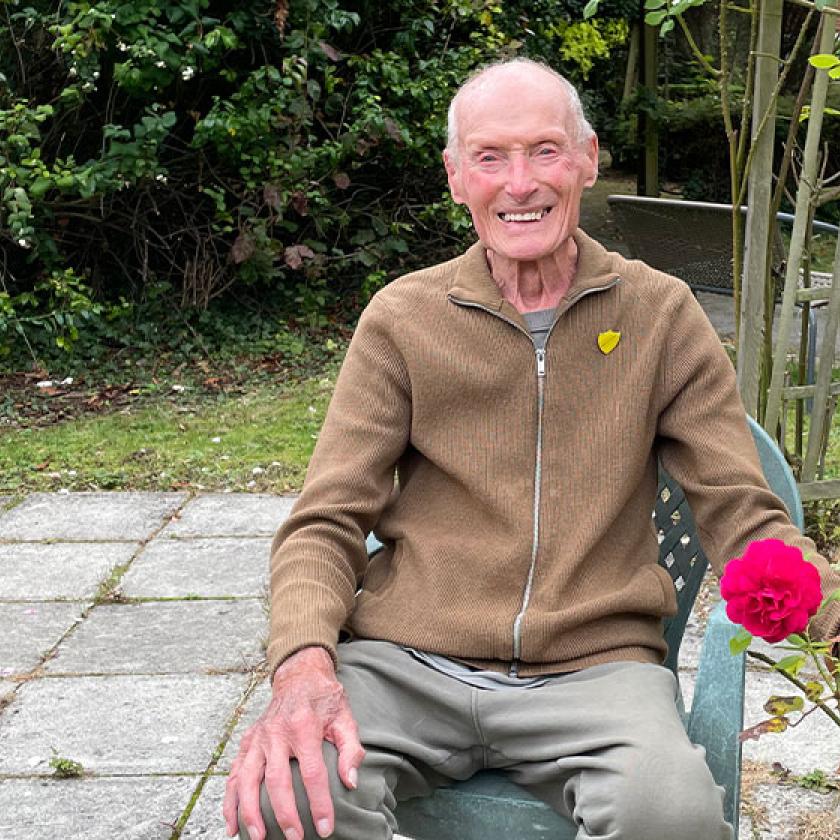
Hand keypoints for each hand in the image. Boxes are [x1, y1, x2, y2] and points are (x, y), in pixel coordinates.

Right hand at [223, 646, 365, 839]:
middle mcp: (276, 732)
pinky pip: (233, 773)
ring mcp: (258, 737)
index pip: (312, 772)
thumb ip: (350, 749)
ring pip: (246, 779)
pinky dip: (229, 800)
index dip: (319, 803)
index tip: (325, 827)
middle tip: (295, 838)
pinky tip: (231, 823)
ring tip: (258, 837)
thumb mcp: (345, 718)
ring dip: (249, 811)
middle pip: (276, 780)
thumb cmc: (325, 699)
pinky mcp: (247, 741)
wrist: (299, 675)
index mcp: (304, 726)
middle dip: (284, 813)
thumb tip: (350, 782)